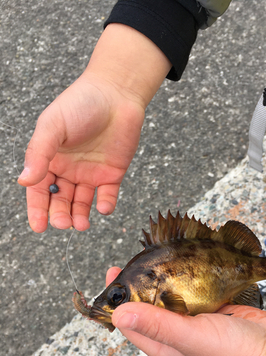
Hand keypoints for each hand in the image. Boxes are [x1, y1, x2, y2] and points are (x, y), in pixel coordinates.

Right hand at [19, 25, 170, 231]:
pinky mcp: (112, 174)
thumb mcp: (53, 126)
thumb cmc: (81, 104)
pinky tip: (103, 207)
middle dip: (60, 214)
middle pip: (60, 200)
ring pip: (82, 202)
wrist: (117, 93)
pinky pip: (108, 196)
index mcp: (50, 159)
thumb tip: (23, 180)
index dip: (37, 209)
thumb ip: (39, 153)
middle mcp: (68, 169)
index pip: (39, 189)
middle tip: (63, 224)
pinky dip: (105, 205)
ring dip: (80, 215)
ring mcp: (90, 173)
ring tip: (81, 225)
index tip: (38, 227)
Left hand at [106, 267, 265, 355]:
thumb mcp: (192, 338)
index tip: (112, 272)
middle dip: (139, 285)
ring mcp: (194, 322)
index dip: (118, 300)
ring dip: (161, 280)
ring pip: (170, 298)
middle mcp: (175, 335)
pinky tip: (182, 264)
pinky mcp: (211, 310)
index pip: (130, 323)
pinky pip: (192, 292)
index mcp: (163, 347)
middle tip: (134, 259)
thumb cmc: (234, 354)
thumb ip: (158, 324)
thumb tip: (117, 313)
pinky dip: (185, 279)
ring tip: (154, 257)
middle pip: (148, 307)